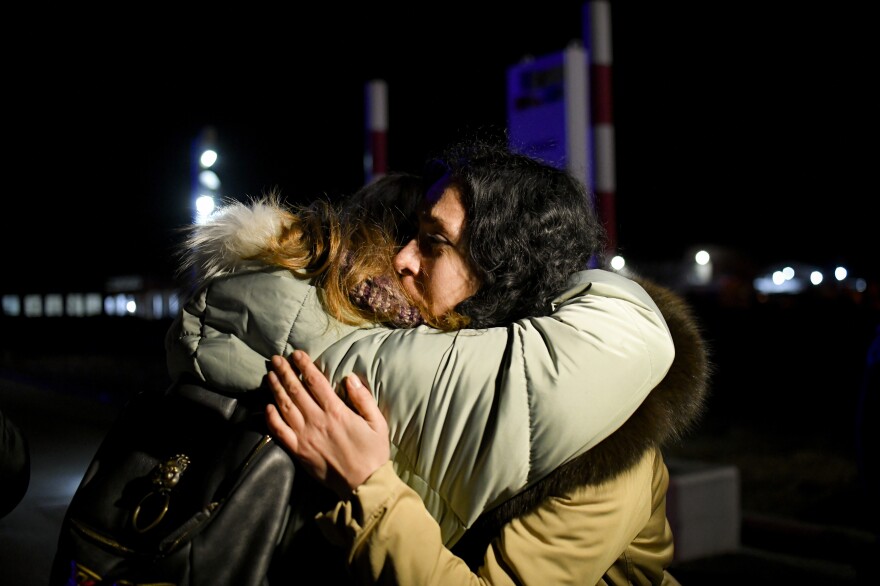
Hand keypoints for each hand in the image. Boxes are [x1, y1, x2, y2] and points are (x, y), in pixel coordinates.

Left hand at [265, 350, 390, 497]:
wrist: (363, 485)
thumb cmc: (373, 453)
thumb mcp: (377, 423)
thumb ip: (363, 399)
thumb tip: (350, 378)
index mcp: (336, 411)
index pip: (316, 382)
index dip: (305, 365)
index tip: (296, 354)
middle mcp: (316, 421)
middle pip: (296, 390)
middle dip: (285, 371)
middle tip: (275, 359)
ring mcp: (304, 436)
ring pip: (284, 407)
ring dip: (275, 388)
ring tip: (269, 375)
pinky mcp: (298, 452)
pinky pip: (279, 432)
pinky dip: (271, 417)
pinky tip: (267, 406)